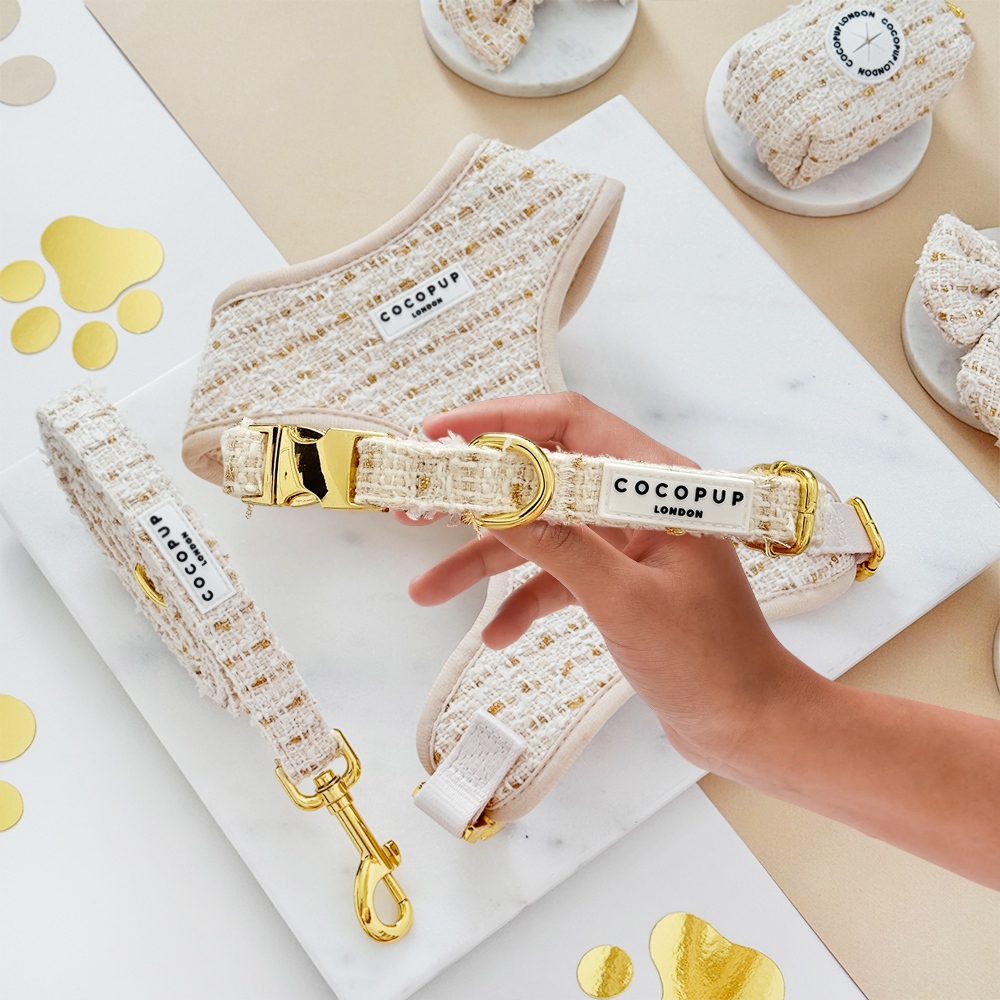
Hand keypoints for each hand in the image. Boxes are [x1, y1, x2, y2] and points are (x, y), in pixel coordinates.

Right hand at [396, 392, 814, 776]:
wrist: (749, 724)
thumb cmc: (708, 661)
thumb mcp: (623, 601)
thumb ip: (559, 547)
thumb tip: (495, 500)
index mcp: (657, 487)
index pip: (570, 424)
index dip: (502, 421)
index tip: (443, 434)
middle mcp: (640, 504)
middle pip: (545, 479)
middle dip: (480, 496)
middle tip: (418, 506)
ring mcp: (628, 544)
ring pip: (544, 535)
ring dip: (487, 560)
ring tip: (427, 589)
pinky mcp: (619, 581)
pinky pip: (559, 577)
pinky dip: (525, 600)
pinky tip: (496, 633)